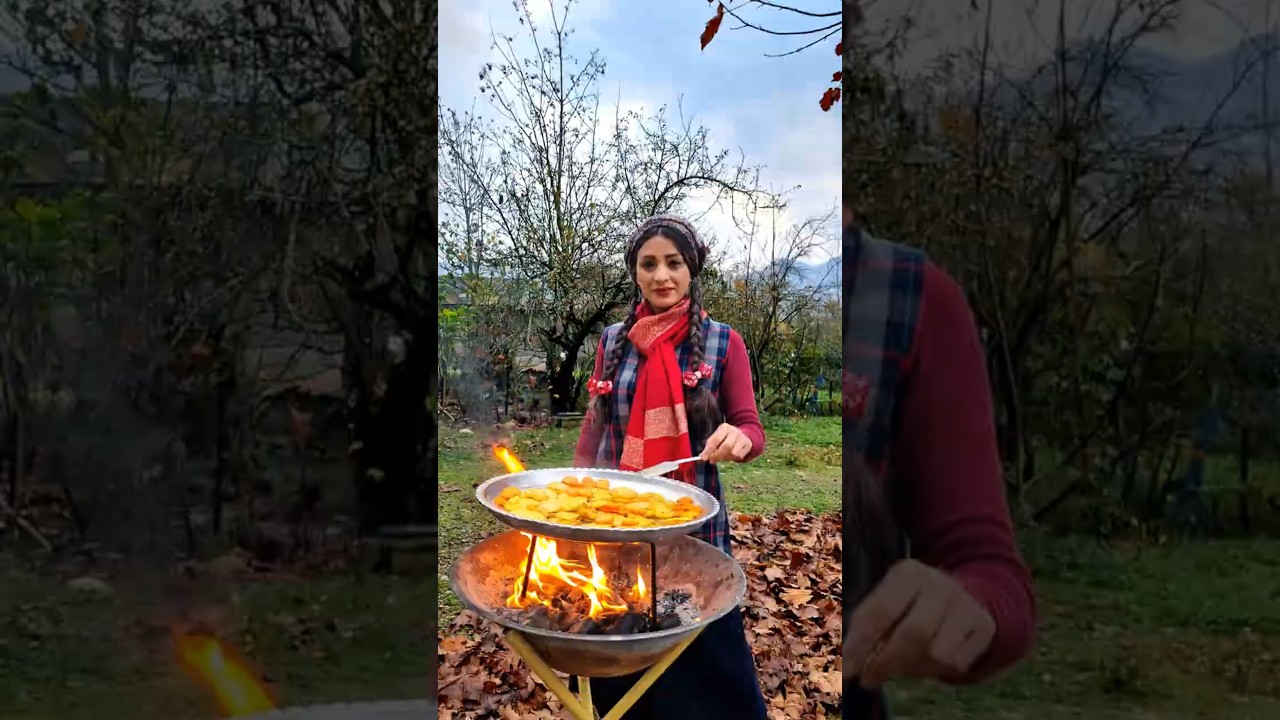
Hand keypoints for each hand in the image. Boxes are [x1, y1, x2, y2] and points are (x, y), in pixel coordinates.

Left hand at [700, 423, 752, 463]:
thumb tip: (703, 457)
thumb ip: (710, 446)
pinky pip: (739, 456)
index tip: (703, 458)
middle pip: (726, 446)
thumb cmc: (725, 438)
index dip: (709, 450)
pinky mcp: (748, 444)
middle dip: (718, 456)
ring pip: (733, 453)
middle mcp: (734, 431)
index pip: (715, 439)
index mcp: (725, 427)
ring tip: (723, 456)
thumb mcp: (717, 437)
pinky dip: (733, 458)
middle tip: (712, 461)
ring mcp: (742, 437)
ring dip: (726, 458)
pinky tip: (731, 455)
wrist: (743, 434)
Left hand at [844, 560, 994, 688]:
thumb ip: (867, 627)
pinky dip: (937, 670)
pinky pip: (956, 663)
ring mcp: (966, 605)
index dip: (861, 644)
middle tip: (870, 679)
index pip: (880, 612)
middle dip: (887, 663)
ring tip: (902, 665)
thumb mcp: (888, 601)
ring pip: (937, 654)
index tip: (847, 670)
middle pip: (913, 635)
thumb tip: (846, 662)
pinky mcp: (984, 626)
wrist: (965, 594)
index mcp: (908, 573)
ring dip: (913, 668)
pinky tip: (928, 660)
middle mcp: (940, 584)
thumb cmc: (911, 603)